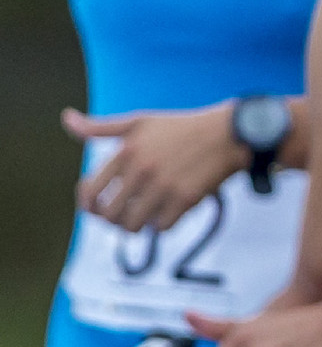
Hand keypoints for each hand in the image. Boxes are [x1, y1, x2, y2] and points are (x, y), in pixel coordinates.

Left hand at [67, 105, 248, 233]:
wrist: (231, 133)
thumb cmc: (183, 127)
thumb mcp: (139, 122)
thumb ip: (100, 127)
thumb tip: (66, 118)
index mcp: (126, 152)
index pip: (89, 191)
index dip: (88, 206)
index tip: (97, 208)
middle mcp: (141, 170)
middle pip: (109, 214)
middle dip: (112, 221)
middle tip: (122, 218)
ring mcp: (163, 186)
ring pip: (133, 225)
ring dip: (135, 227)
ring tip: (143, 220)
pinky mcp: (185, 198)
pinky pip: (162, 227)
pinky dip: (162, 226)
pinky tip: (167, 215)